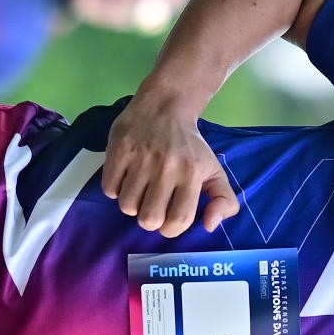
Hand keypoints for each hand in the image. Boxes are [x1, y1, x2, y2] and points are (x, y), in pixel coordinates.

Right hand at [102, 96, 237, 236]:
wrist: (165, 106)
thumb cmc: (190, 145)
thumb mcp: (215, 170)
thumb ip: (224, 200)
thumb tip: (209, 226)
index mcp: (192, 173)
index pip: (178, 221)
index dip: (171, 228)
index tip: (168, 218)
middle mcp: (167, 166)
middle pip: (148, 219)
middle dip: (149, 219)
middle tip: (152, 204)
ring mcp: (141, 158)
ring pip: (127, 207)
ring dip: (131, 204)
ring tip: (139, 189)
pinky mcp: (119, 150)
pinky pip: (109, 189)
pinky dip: (115, 189)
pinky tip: (126, 177)